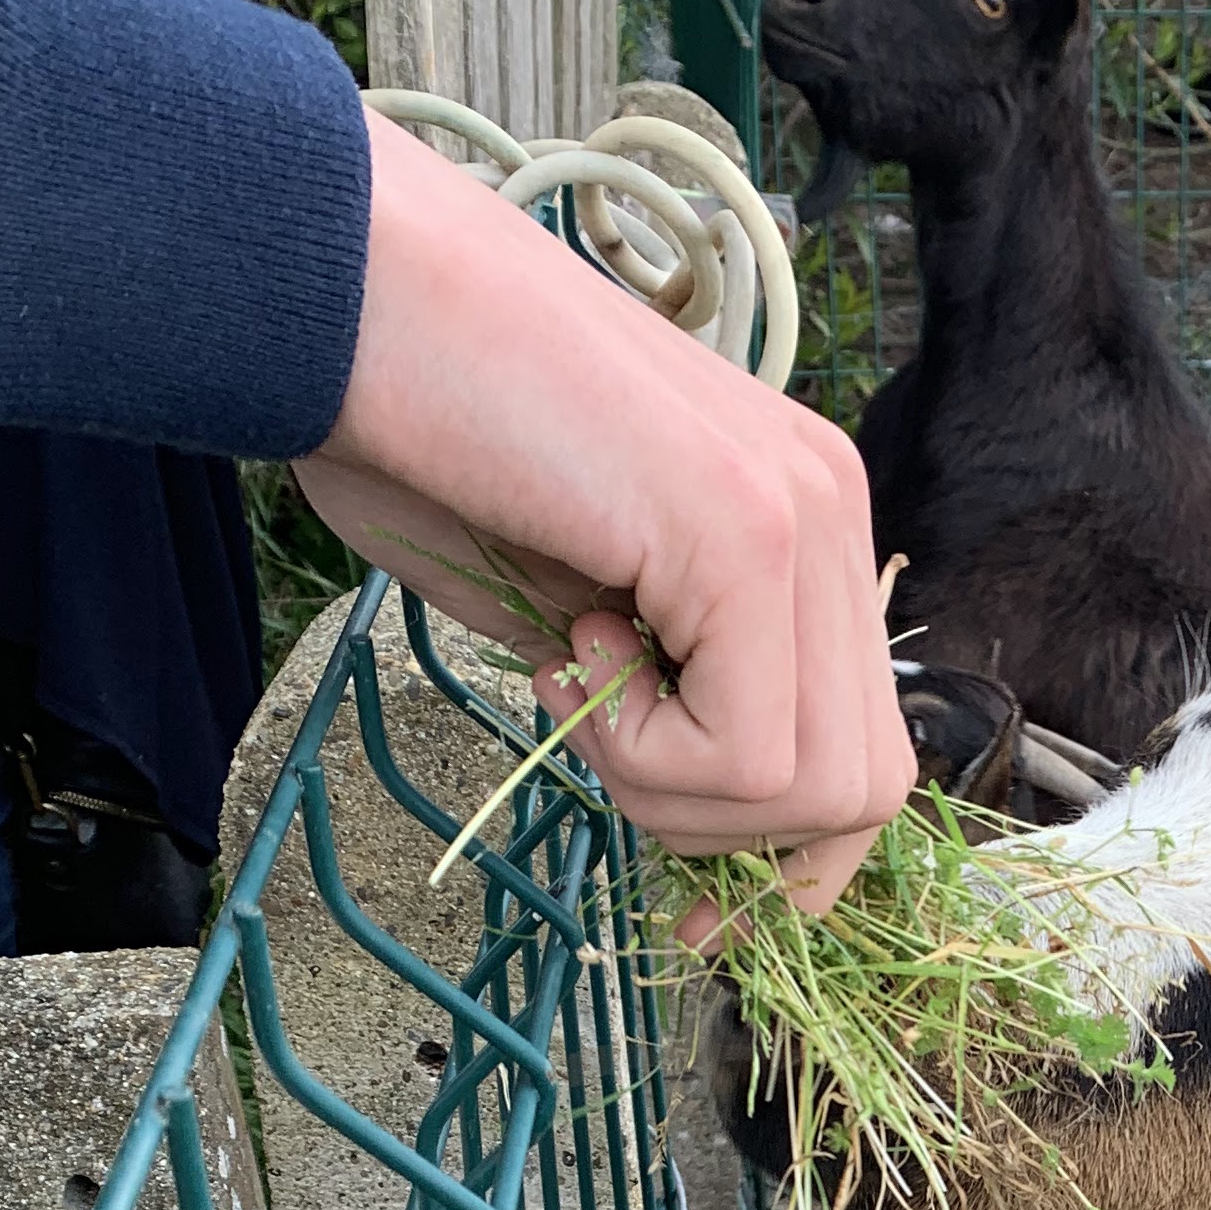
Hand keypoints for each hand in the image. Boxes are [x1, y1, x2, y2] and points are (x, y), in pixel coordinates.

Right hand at [295, 116, 913, 902]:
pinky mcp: (749, 534)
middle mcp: (828, 509)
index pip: (865, 752)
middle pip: (865, 789)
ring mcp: (803, 516)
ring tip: (572, 667)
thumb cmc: (424, 438)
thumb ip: (667, 697)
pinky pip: (750, 755)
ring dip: (671, 788)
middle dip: (726, 832)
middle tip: (603, 742)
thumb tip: (704, 822)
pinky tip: (571, 637)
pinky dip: (642, 749)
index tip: (693, 910)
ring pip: (815, 790)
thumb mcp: (576, 606)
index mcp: (800, 522)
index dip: (788, 860)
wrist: (345, 299)